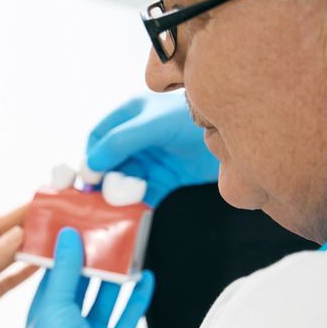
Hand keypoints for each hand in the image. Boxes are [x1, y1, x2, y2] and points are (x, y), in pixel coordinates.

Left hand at [0, 206, 38, 327]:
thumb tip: (16, 233)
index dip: (13, 217)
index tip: (33, 207)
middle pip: (0, 241)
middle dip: (21, 230)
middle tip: (44, 221)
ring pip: (6, 259)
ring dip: (25, 250)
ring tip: (45, 240)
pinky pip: (9, 278)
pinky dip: (23, 272)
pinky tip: (39, 265)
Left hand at [25, 230, 155, 327]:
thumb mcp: (54, 303)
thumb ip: (64, 270)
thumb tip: (67, 237)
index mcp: (43, 314)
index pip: (53, 277)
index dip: (64, 254)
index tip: (74, 231)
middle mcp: (65, 323)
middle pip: (80, 285)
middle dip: (92, 263)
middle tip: (103, 236)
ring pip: (104, 298)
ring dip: (115, 277)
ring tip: (126, 252)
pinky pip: (127, 315)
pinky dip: (138, 297)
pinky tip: (146, 278)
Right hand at [85, 92, 218, 206]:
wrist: (238, 135)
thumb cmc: (193, 118)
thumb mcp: (153, 125)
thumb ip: (120, 142)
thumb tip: (90, 166)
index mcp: (130, 115)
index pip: (98, 137)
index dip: (90, 158)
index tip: (88, 180)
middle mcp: (138, 138)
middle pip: (109, 163)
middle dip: (104, 180)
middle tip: (103, 197)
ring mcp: (152, 158)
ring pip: (124, 181)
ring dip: (120, 195)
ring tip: (121, 204)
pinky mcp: (167, 178)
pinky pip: (144, 194)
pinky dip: (137, 205)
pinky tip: (134, 212)